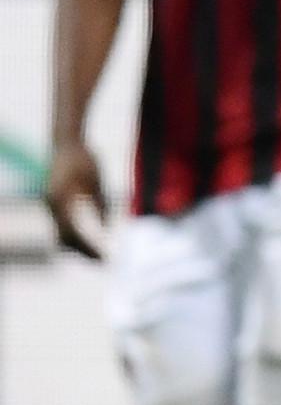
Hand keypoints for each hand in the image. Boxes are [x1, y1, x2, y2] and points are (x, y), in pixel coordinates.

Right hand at [43, 139, 104, 259]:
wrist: (66, 142)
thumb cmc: (85, 159)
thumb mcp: (96, 181)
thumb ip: (99, 204)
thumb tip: (105, 228)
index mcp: (62, 200)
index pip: (73, 234)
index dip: (88, 248)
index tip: (105, 258)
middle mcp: (52, 205)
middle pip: (63, 239)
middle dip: (83, 253)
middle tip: (103, 262)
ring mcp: (50, 204)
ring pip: (60, 234)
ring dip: (78, 247)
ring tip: (98, 256)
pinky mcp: (54, 203)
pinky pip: (62, 226)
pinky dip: (75, 237)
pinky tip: (91, 243)